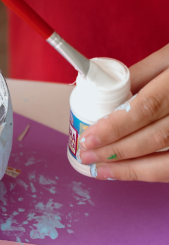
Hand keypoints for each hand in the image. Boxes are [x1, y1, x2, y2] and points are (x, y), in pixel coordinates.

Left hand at [79, 43, 168, 181]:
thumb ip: (141, 73)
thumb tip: (100, 89)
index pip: (147, 107)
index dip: (116, 126)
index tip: (88, 136)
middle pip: (156, 138)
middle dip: (117, 151)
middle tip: (87, 155)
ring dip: (133, 170)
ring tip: (102, 170)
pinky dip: (155, 171)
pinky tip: (133, 172)